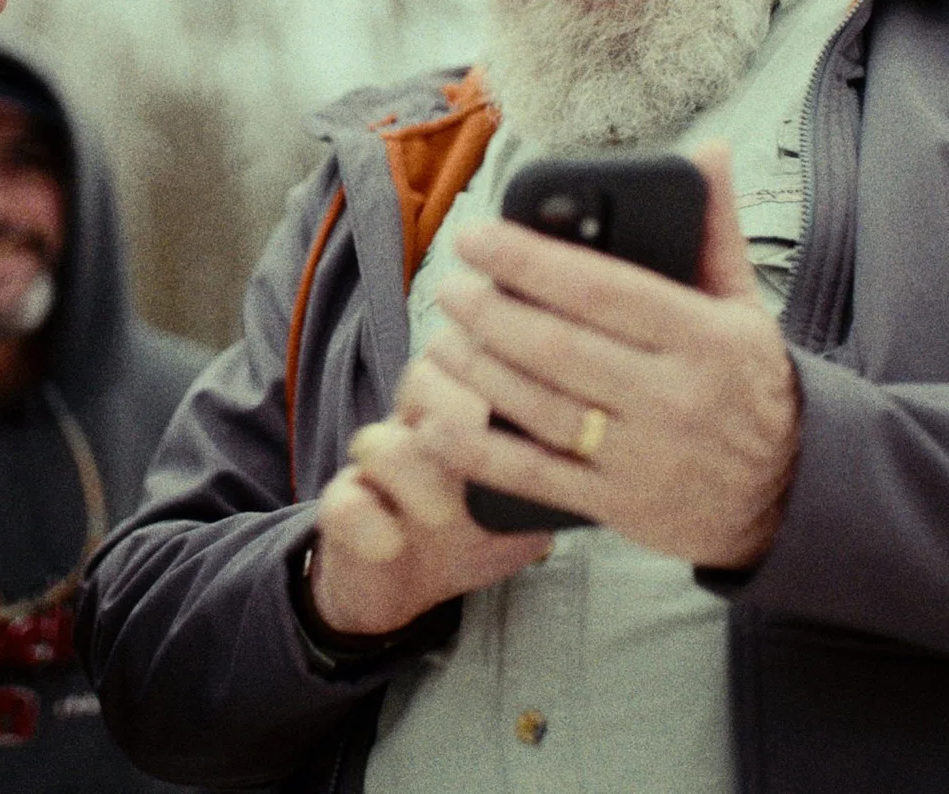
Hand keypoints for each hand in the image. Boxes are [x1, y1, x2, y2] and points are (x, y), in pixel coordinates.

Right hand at [309, 357, 553, 634]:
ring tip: (440, 513)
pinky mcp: (341, 513)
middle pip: (422, 381)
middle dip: (451, 400)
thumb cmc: (466, 536)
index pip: (475, 362)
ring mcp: (374, 471)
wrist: (400, 586)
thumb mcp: (520, 515)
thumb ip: (551, 488)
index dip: (499, 364)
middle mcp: (414, 431)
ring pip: (378, 440)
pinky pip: (342, 504)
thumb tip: (607, 471)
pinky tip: (391, 542)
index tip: (533, 382)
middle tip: (479, 431)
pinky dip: (365, 522)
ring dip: (411, 472)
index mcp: (461, 419)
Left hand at [418, 142, 798, 568]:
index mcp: (705, 338)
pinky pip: (535, 477)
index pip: (602, 289)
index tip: (477, 238)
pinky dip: (479, 452)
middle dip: (490, 314)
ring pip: (540, 407)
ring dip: (476, 371)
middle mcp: (675, 397)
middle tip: (450, 287)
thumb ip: (715, 231)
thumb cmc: (748, 384)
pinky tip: (435, 425)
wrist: (790, 493)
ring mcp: (645, 457)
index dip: (529, 260)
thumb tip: (708, 150)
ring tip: (441, 339)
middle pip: (558, 349)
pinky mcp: (619, 504)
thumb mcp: (743, 307)